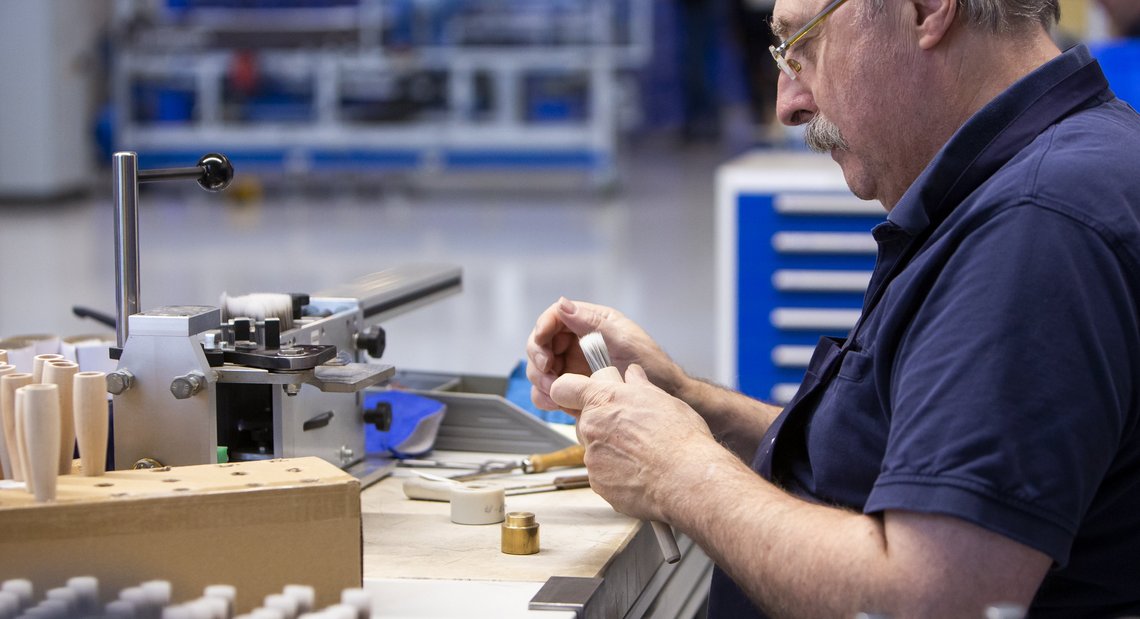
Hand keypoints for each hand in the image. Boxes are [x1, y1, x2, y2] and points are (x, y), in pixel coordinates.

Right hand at [525, 297, 683, 412]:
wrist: (667, 396)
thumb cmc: (653, 366)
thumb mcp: (624, 340)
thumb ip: (592, 323)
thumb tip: (563, 304)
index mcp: (591, 322)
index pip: (554, 318)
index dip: (542, 330)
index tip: (543, 349)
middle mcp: (579, 342)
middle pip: (541, 344)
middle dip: (539, 360)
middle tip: (549, 374)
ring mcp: (575, 365)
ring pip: (541, 369)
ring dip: (540, 381)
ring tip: (554, 393)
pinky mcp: (575, 387)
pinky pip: (550, 390)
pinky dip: (546, 397)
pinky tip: (556, 403)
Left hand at [549, 364, 717, 522]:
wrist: (687, 480)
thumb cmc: (679, 438)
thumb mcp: (663, 400)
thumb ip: (639, 386)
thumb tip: (632, 374)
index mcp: (604, 400)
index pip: (564, 388)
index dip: (571, 391)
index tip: (581, 395)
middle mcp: (591, 427)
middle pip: (583, 421)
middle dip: (601, 423)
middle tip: (630, 429)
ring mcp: (592, 458)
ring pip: (594, 450)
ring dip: (611, 451)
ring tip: (643, 456)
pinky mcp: (598, 484)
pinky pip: (602, 475)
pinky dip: (617, 474)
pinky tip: (642, 474)